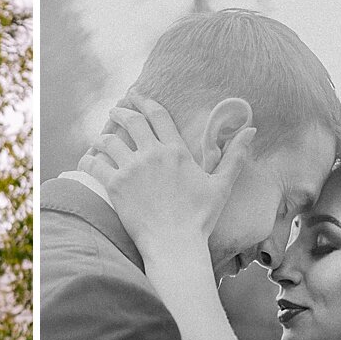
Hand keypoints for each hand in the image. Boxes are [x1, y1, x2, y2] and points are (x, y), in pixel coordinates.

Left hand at [80, 94, 255, 251]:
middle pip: (131, 121)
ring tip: (101, 138)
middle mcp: (152, 154)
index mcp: (176, 151)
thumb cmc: (200, 218)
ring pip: (108, 140)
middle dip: (121, 111)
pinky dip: (89, 159)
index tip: (136, 95)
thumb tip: (251, 130)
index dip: (145, 101)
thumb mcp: (221, 185)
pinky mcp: (115, 186)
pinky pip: (94, 163)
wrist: (175, 245)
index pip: (158, 115)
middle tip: (116, 109)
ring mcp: (131, 169)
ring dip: (103, 136)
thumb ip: (234, 156)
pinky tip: (89, 159)